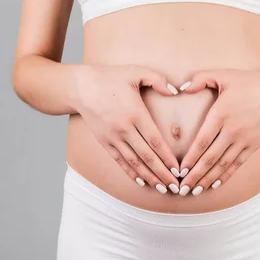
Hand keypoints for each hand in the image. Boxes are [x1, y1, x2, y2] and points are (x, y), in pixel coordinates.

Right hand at [71, 64, 180, 193]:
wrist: (81, 87)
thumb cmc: (111, 77)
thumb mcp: (136, 71)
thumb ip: (158, 79)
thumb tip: (175, 90)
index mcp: (135, 113)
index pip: (155, 141)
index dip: (167, 158)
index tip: (179, 170)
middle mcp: (124, 129)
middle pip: (147, 157)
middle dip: (162, 174)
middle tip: (176, 187)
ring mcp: (113, 137)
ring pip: (134, 162)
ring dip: (149, 177)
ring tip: (162, 188)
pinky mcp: (104, 142)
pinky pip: (120, 161)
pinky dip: (130, 172)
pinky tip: (141, 181)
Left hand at [177, 69, 259, 195]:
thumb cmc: (251, 82)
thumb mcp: (224, 75)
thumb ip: (200, 79)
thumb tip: (181, 88)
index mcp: (221, 114)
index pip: (202, 141)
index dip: (190, 158)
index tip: (179, 171)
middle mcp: (232, 130)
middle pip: (210, 158)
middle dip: (194, 176)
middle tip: (181, 189)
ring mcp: (244, 140)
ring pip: (222, 165)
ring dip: (207, 180)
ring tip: (195, 191)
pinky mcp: (253, 145)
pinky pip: (237, 164)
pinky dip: (225, 176)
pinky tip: (215, 184)